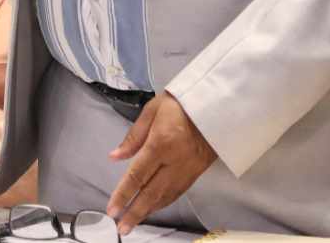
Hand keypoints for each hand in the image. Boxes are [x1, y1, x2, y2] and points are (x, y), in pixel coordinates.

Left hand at [107, 93, 215, 234]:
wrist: (217, 104)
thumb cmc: (182, 102)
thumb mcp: (153, 109)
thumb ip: (134, 136)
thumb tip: (115, 156)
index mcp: (160, 144)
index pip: (137, 175)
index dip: (123, 194)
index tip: (112, 209)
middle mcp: (174, 161)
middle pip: (151, 192)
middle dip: (134, 212)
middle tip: (121, 228)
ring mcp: (187, 169)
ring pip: (165, 196)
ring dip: (148, 211)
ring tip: (133, 223)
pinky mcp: (197, 172)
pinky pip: (177, 193)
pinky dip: (163, 203)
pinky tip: (154, 208)